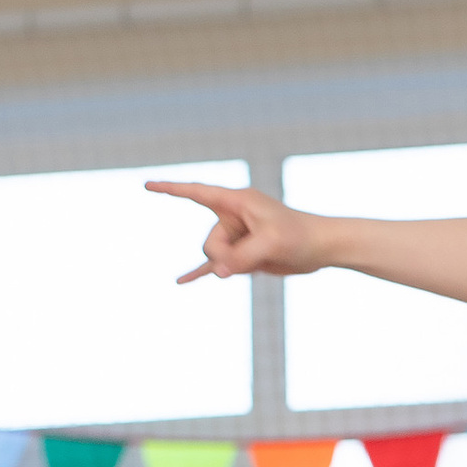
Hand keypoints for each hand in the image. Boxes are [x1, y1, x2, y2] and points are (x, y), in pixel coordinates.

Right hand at [148, 177, 327, 284]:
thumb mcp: (270, 245)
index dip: (170, 189)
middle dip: (225, 256)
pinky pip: (215, 265)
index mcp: (237, 202)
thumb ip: (241, 257)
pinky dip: (199, 273)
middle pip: (209, 242)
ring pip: (216, 258)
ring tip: (259, 260)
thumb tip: (219, 272)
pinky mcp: (241, 254)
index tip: (146, 185)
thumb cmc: (299, 237)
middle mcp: (232, 217)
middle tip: (255, 255)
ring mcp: (236, 236)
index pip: (196, 193)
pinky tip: (181, 281)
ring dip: (233, 267)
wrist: (320, 248)